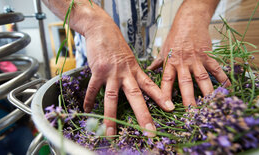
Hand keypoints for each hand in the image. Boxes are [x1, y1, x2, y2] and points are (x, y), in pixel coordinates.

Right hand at [83, 19, 174, 136]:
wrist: (103, 29)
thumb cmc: (117, 45)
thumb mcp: (131, 58)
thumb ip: (135, 72)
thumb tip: (143, 84)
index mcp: (136, 71)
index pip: (151, 86)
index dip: (161, 97)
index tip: (171, 108)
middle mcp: (126, 73)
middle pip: (136, 96)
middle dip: (143, 115)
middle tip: (149, 130)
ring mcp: (112, 73)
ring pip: (113, 98)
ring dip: (111, 117)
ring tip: (111, 133)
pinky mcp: (98, 70)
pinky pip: (93, 89)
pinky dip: (89, 100)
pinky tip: (87, 110)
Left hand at [148, 0, 230, 106]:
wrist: (190, 21)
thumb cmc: (176, 35)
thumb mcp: (164, 48)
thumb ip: (158, 61)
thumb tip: (150, 69)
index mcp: (171, 62)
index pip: (166, 81)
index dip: (166, 94)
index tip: (167, 107)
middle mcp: (183, 63)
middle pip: (185, 83)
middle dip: (188, 98)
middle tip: (191, 111)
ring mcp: (197, 60)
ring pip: (202, 78)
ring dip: (207, 91)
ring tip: (210, 104)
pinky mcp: (208, 56)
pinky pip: (216, 68)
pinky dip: (223, 78)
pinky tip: (227, 88)